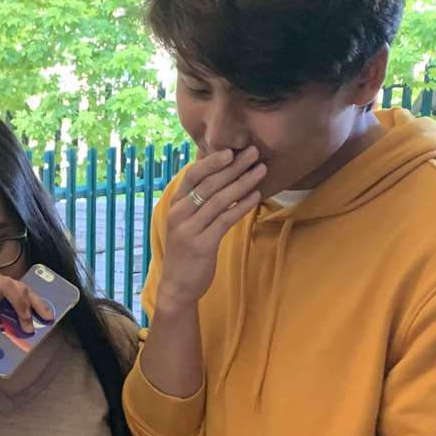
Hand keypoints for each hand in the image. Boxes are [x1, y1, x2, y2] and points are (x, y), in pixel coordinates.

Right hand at [156, 148, 267, 309]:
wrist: (177, 284)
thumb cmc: (185, 250)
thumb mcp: (185, 221)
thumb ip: (197, 199)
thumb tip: (215, 172)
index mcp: (175, 205)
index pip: (193, 176)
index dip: (212, 161)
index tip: (232, 150)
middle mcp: (179, 214)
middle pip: (210, 184)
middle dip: (234, 167)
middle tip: (253, 152)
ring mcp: (190, 229)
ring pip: (220, 200)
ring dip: (243, 183)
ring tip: (261, 170)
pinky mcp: (203, 245)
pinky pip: (226, 220)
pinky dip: (242, 206)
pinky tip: (256, 196)